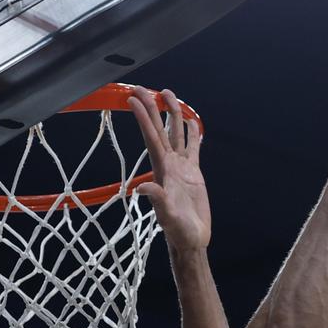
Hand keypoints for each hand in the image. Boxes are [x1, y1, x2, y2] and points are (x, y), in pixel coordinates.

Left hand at [129, 89, 209, 250]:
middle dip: (152, 109)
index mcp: (162, 170)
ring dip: (172, 114)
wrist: (192, 239)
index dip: (143, 118)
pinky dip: (192, 133)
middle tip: (144, 88)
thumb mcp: (166, 216)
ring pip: (176, 134)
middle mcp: (169, 164)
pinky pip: (192, 148)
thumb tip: (141, 188)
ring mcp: (182, 167)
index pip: (151, 138)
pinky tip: (191, 122)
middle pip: (160, 130)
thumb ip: (156, 201)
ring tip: (169, 94)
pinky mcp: (194, 173)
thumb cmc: (178, 231)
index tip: (133, 100)